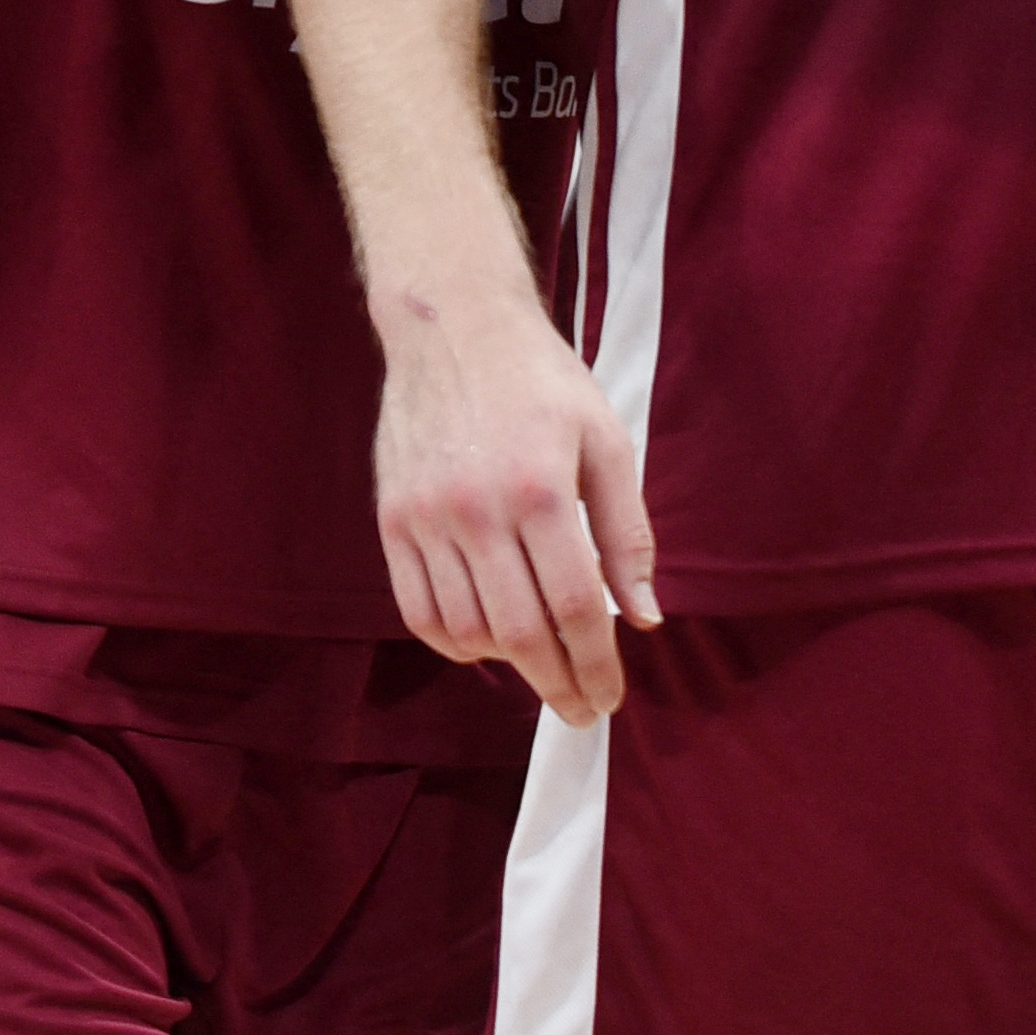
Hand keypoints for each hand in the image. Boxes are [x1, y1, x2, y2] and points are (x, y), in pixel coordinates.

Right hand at [374, 278, 655, 722]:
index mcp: (541, 489)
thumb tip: (642, 618)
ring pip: (466, 631)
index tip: (609, 696)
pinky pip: (418, 611)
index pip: (575, 607)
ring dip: (508, 666)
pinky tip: (485, 642)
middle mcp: (478, 510)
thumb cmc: (541, 381)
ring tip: (539, 666)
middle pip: (520, 633)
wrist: (453, 325)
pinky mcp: (393, 520)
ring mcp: (427, 518)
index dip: (597, 665)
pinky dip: (454, 643)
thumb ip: (626, 533)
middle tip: (581, 709)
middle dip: (558, 684)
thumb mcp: (605, 442)